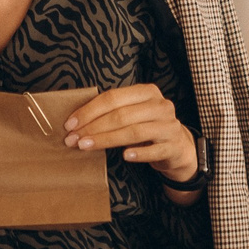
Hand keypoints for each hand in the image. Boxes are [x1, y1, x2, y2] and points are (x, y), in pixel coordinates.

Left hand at [62, 85, 197, 183]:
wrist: (177, 147)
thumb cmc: (147, 127)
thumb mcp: (134, 113)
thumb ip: (112, 112)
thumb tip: (76, 122)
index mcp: (147, 92)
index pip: (113, 97)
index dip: (89, 110)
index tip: (70, 124)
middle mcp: (160, 105)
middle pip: (121, 115)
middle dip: (93, 127)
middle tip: (73, 139)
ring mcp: (169, 126)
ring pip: (134, 132)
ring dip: (106, 140)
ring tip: (86, 146)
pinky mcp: (174, 146)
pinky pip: (153, 150)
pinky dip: (138, 153)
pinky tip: (124, 157)